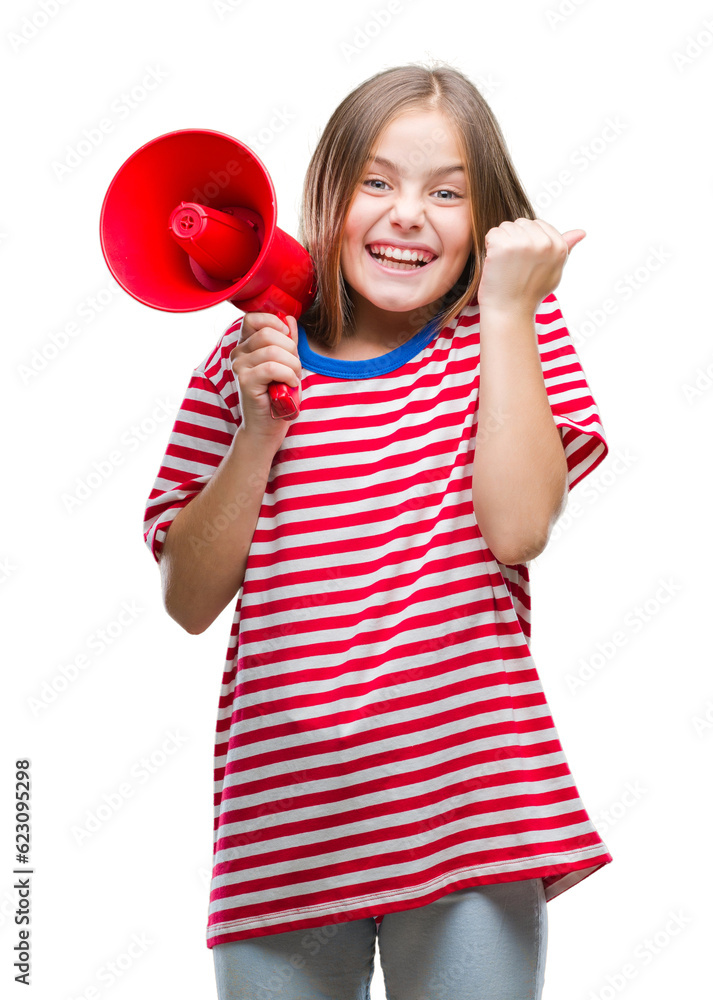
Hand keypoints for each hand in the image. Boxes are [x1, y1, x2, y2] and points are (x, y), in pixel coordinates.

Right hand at [229, 312, 301, 446]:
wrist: (268, 427)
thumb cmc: (279, 395)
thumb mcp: (287, 363)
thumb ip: (287, 341)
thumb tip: (290, 319)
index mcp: (246, 345)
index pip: (254, 318)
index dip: (275, 323)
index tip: (288, 341)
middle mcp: (238, 353)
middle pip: (268, 333)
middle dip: (290, 349)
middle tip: (294, 367)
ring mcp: (239, 366)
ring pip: (273, 350)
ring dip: (292, 365)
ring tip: (293, 378)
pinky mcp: (244, 381)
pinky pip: (272, 367)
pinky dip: (288, 375)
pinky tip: (289, 385)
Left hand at [476, 218, 584, 314]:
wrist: (509, 312)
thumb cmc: (530, 293)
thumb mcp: (554, 270)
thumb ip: (566, 248)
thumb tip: (581, 232)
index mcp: (559, 247)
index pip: (537, 224)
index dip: (527, 240)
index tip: (525, 262)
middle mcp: (544, 243)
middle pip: (521, 223)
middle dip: (514, 239)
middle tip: (514, 265)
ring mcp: (523, 243)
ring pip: (505, 226)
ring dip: (501, 242)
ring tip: (505, 265)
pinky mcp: (503, 246)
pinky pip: (492, 234)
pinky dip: (489, 247)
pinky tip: (495, 264)